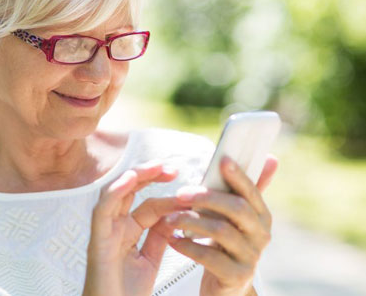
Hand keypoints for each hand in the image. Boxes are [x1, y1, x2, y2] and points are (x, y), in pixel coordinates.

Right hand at [83, 161, 189, 295]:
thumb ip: (159, 238)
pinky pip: (102, 210)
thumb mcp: (149, 262)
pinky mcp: (97, 241)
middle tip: (172, 168)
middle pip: (129, 192)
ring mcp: (104, 232)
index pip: (147, 205)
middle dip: (149, 175)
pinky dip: (115, 192)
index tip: (189, 190)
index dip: (168, 195)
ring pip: (114, 193)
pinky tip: (130, 180)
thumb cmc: (124, 295)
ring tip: (156, 167)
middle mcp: (113, 228)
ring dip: (134, 176)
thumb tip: (174, 216)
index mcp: (126, 233)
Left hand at [163, 154, 278, 295]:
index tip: (222, 160)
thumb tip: (271, 158)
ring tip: (169, 219)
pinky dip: (188, 247)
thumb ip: (243, 191)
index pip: (252, 192)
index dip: (239, 176)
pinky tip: (172, 240)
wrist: (225, 288)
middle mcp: (261, 236)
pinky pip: (209, 257)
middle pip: (237, 209)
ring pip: (221, 231)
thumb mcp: (235, 219)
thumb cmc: (225, 246)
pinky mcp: (236, 276)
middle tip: (180, 194)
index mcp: (262, 217)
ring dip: (191, 221)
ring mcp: (250, 257)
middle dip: (207, 197)